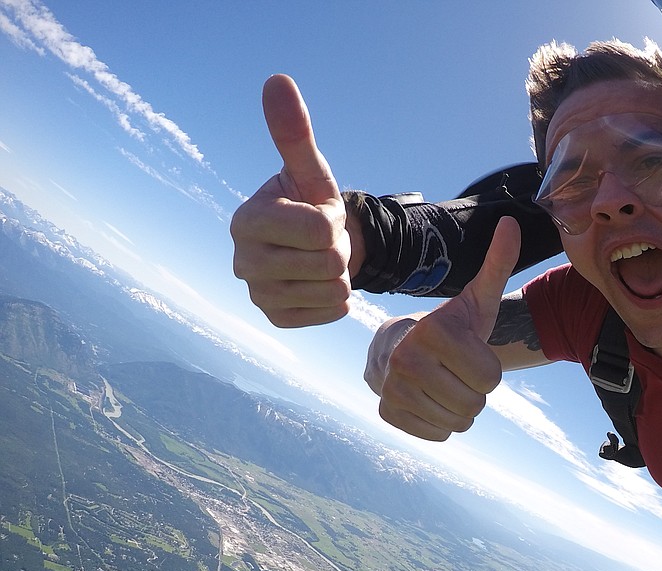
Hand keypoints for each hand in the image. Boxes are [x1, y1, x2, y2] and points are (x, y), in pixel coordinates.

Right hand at [230, 74, 354, 326]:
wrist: (315, 245)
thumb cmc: (309, 202)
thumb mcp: (310, 171)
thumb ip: (294, 134)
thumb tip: (277, 80)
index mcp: (246, 221)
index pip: (318, 230)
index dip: (332, 222)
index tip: (317, 216)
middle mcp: (242, 261)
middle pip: (329, 263)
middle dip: (338, 249)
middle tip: (323, 242)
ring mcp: (257, 295)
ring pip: (332, 291)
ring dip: (339, 275)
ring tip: (320, 260)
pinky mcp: (277, 319)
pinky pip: (331, 314)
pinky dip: (337, 300)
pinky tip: (319, 284)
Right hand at [375, 218, 520, 439]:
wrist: (398, 347)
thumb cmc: (450, 327)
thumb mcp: (476, 299)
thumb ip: (497, 264)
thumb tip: (510, 223)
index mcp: (433, 332)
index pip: (490, 379)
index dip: (488, 369)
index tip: (470, 353)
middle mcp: (406, 360)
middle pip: (475, 404)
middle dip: (475, 392)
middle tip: (458, 372)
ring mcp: (393, 389)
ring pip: (458, 423)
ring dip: (460, 409)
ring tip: (445, 384)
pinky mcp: (388, 413)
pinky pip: (438, 435)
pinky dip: (441, 424)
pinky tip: (430, 400)